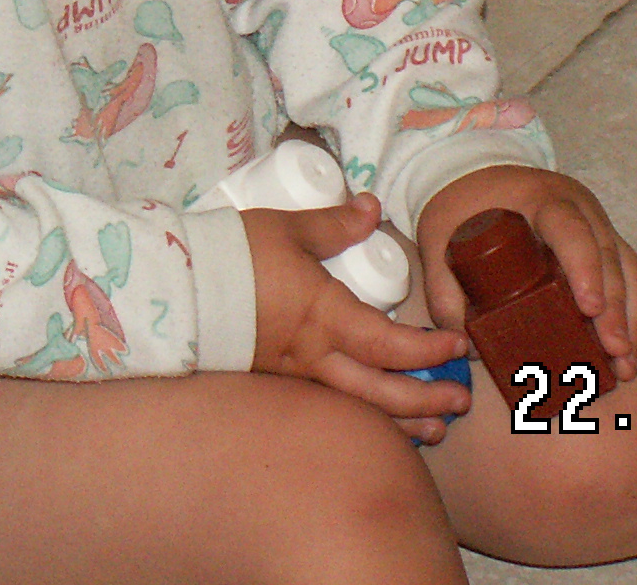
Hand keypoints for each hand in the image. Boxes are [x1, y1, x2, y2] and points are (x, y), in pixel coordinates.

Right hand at [245, 198, 472, 443]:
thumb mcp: (288, 230)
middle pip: (381, 393)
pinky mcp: (275, 380)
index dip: (429, 349)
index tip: (457, 346)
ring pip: (357, 409)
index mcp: (326, 318)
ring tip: (434, 430)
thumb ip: (334, 223)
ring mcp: (294, 376)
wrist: (175, 289)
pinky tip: (375, 418)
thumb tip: (372, 207)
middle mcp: (316, 357)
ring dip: (401, 421)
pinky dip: (362, 415)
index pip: (391, 345)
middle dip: (426, 402)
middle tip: (461, 402)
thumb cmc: (233, 257)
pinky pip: (329, 405)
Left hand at [412, 166, 636, 382]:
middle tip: (614, 352)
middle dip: (616, 308)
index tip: (590, 309)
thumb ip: (444, 292)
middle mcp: (578, 207)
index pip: (570, 229)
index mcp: (539, 198)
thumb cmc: (463, 206)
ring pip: (627, 268)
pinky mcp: (603, 241)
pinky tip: (628, 350)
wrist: (477, 175)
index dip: (584, 268)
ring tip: (625, 364)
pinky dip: (633, 313)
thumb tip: (471, 348)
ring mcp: (596, 223)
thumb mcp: (440, 237)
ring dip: (631, 318)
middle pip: (607, 256)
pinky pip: (630, 275)